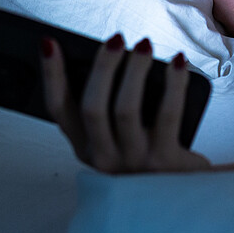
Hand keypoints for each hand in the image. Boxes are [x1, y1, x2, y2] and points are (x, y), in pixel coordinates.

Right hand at [40, 34, 211, 173]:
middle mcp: (104, 159)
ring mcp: (134, 163)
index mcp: (86, 148)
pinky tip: (178, 62)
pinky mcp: (165, 162)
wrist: (184, 194)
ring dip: (135, 70)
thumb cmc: (149, 155)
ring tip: (144, 45)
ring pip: (126, 109)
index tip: (49, 43)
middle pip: (92, 107)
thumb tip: (108, 54)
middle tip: (116, 39)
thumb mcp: (118, 139)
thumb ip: (108, 108)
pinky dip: (174, 83)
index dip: (51, 75)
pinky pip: (168, 115)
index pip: (59, 110)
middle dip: (102, 67)